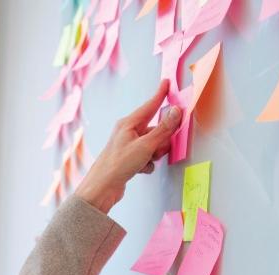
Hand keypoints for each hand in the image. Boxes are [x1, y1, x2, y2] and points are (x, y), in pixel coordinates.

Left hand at [75, 79, 181, 212]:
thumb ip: (163, 129)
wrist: (103, 187)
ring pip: (153, 144)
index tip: (166, 82)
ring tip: (146, 160)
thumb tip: (175, 112)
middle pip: (155, 128)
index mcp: (128, 124)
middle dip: (161, 139)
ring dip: (155, 153)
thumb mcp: (145, 145)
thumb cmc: (118, 164)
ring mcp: (128, 146)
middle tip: (158, 148)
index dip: (160, 94)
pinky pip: (147, 157)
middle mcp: (128, 132)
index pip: (149, 105)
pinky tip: (140, 169)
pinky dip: (148, 164)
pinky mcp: (129, 159)